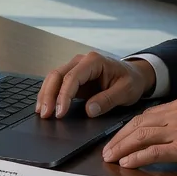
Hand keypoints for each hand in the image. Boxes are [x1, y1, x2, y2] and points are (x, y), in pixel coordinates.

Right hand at [37, 51, 154, 118]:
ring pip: (54, 78)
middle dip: (49, 95)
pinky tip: (45, 107)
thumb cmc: (131, 81)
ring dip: (45, 95)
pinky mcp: (74, 77)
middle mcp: (82, 61)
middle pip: (57, 75)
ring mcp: (76, 68)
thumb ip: (108, 100)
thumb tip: (89, 110)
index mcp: (94, 61)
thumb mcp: (126, 91)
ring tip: (41, 113)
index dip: (64, 95)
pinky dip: (49, 95)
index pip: (73, 77)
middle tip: (45, 115)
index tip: (60, 113)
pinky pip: (57, 84)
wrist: (135, 75)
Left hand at [102, 97, 176, 171]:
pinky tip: (127, 163)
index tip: (117, 138)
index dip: (128, 128)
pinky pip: (155, 151)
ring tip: (110, 157)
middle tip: (106, 150)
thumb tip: (166, 133)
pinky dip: (137, 157)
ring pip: (142, 135)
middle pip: (138, 123)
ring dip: (122, 147)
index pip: (146, 115)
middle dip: (119, 138)